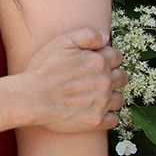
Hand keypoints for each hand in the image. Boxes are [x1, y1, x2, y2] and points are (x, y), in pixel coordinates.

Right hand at [0, 28, 125, 134]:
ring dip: (112, 96)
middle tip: (98, 79)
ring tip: (98, 96)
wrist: (32, 97)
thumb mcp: (62, 42)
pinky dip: (108, 116)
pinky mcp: (96, 121)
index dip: (109, 57)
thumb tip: (105, 37)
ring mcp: (102, 103)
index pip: (118, 56)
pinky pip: (114, 119)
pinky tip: (97, 111)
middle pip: (122, 77)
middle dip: (113, 76)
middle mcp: (104, 82)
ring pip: (120, 99)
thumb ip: (87, 35)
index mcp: (98, 61)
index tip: (100, 62)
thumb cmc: (43, 69)